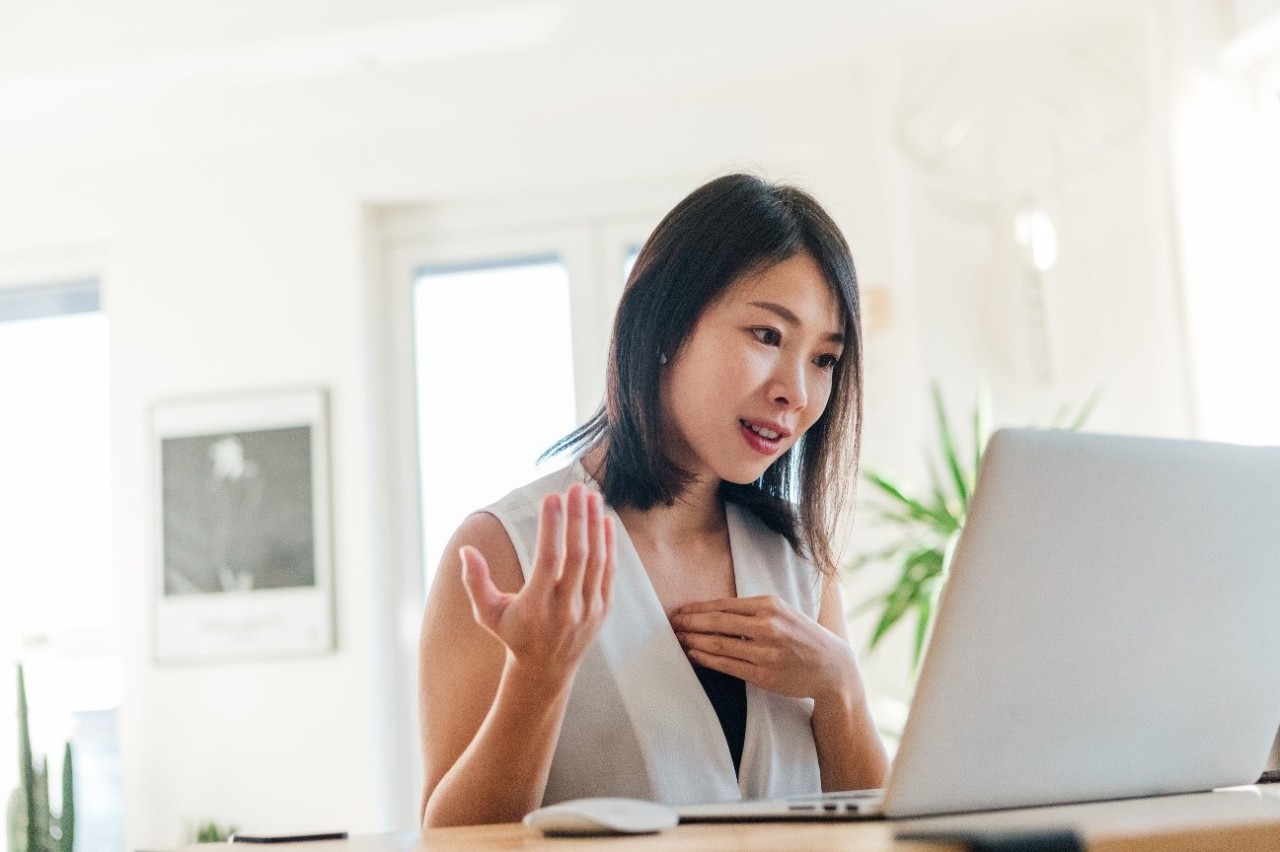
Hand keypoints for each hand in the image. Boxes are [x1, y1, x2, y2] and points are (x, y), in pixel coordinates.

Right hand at [460, 483, 614, 687]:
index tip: (551, 497)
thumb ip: (475, 582)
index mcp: (536, 608)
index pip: (548, 560)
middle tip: (576, 487)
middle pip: (578, 556)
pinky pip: (609, 572)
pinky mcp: (603, 609)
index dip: (551, 527)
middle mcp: (566, 609)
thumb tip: (466, 550)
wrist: (546, 670)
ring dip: (595, 525)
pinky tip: (604, 520)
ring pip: (597, 561)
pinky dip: (608, 545)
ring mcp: (588, 610)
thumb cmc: (512, 635)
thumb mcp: (488, 614)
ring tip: (592, 496)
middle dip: (578, 518)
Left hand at [671, 595, 856, 703]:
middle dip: (690, 623)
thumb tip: (712, 611)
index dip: (698, 609)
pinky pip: (728, 666)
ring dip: (694, 642)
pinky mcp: (764, 675)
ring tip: (679, 639)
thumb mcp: (782, 612)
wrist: (832, 667)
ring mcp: (766, 652)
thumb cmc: (802, 636)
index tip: (680, 610)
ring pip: (719, 645)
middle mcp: (768, 626)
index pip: (724, 605)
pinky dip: (707, 660)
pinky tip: (695, 655)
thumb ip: (752, 610)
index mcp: (770, 606)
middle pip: (718, 622)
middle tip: (671, 623)